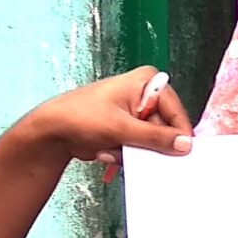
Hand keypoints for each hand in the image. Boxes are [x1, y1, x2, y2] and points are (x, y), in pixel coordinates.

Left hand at [21, 67, 191, 166]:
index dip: (178, 134)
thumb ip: (156, 138)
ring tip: (112, 149)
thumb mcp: (122, 128)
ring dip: (134, 152)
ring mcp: (136, 113)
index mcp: (147, 82)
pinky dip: (126, 155)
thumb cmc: (81, 116)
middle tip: (131, 151)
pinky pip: (140, 149)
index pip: (176, 111)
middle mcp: (145, 94)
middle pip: (165, 129)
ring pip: (152, 143)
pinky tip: (107, 152)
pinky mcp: (128, 130)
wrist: (52, 131)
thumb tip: (185, 144)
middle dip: (147, 146)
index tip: (180, 155)